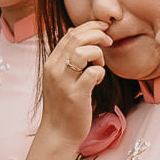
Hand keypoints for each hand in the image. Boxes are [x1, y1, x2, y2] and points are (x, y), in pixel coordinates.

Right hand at [40, 21, 109, 146]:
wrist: (57, 133)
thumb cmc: (62, 105)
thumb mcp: (59, 77)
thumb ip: (65, 56)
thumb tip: (73, 32)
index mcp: (51, 63)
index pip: (70, 34)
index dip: (90, 27)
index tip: (103, 29)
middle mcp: (54, 69)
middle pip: (77, 38)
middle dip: (98, 34)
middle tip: (109, 41)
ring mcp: (64, 82)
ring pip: (83, 51)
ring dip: (97, 53)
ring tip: (100, 64)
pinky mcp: (76, 95)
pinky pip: (93, 73)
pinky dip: (100, 73)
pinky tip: (97, 81)